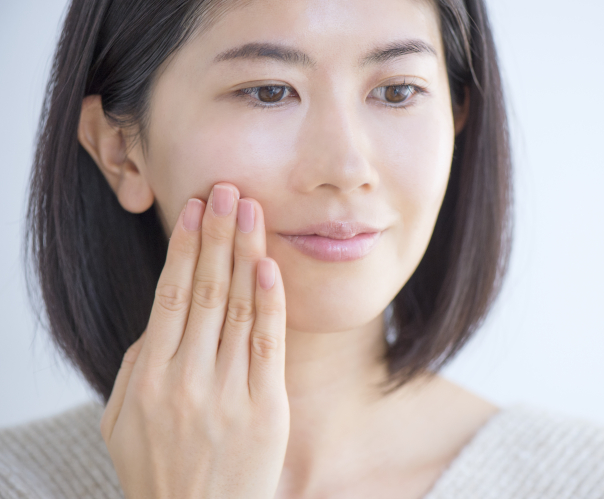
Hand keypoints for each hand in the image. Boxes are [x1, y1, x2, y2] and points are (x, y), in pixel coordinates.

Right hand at [100, 182, 288, 498]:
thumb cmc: (158, 473)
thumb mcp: (122, 422)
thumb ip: (136, 368)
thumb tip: (159, 322)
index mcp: (148, 377)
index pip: (170, 296)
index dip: (184, 248)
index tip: (194, 210)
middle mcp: (186, 378)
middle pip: (205, 291)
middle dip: (216, 235)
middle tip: (226, 190)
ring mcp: (227, 392)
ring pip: (238, 307)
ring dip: (244, 252)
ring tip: (250, 210)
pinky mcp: (264, 407)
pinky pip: (267, 343)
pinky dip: (269, 301)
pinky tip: (269, 264)